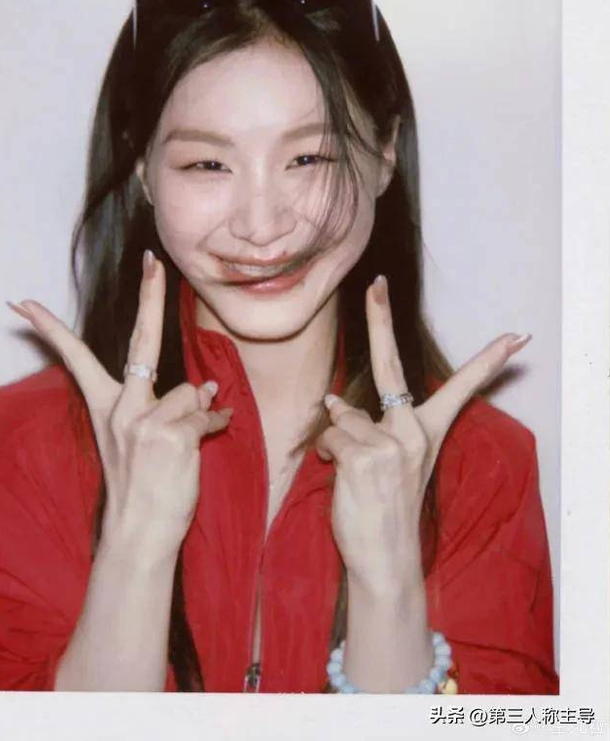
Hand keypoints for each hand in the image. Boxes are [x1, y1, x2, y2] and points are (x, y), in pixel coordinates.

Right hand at [7, 250, 231, 563]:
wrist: (139, 534)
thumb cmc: (140, 488)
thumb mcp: (137, 442)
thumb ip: (167, 408)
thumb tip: (207, 384)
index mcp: (105, 408)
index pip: (76, 359)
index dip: (51, 329)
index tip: (23, 303)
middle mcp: (122, 408)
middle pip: (140, 340)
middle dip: (149, 296)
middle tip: (152, 260)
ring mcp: (145, 419)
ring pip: (190, 390)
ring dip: (198, 412)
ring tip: (187, 441)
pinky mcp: (173, 433)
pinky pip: (208, 413)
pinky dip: (216, 423)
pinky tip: (212, 437)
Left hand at [316, 274, 530, 592]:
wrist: (385, 558)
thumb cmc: (385, 510)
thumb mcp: (389, 464)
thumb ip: (367, 427)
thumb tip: (333, 400)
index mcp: (426, 434)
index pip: (461, 389)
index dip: (487, 361)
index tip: (515, 336)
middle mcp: (412, 433)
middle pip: (392, 365)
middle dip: (381, 318)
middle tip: (377, 283)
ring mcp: (390, 442)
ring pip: (342, 414)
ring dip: (337, 439)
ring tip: (352, 471)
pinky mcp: (364, 454)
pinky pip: (331, 434)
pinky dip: (327, 452)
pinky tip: (341, 475)